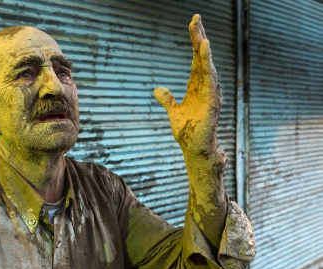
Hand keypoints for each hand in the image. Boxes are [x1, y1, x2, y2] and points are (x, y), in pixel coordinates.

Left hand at [154, 14, 222, 156]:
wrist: (196, 149)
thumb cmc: (188, 132)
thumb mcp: (174, 112)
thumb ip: (167, 99)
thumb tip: (157, 89)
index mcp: (196, 86)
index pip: (196, 59)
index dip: (195, 42)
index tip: (193, 24)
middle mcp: (206, 86)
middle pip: (202, 57)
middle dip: (199, 38)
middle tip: (195, 18)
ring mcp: (210, 93)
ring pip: (207, 66)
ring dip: (203, 49)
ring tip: (199, 33)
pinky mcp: (212, 101)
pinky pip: (210, 79)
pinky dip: (207, 64)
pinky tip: (204, 51)